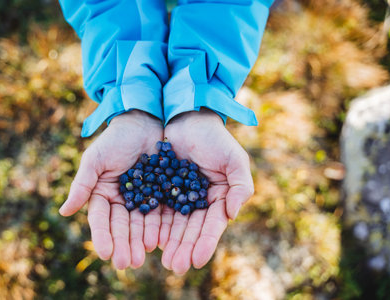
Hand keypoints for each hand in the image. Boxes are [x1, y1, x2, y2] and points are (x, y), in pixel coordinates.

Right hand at [59, 110, 162, 268]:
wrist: (145, 121)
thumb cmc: (116, 138)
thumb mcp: (96, 159)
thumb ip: (82, 185)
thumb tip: (64, 212)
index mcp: (102, 194)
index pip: (100, 219)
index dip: (102, 236)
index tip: (106, 253)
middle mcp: (121, 201)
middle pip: (121, 227)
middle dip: (123, 245)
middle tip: (126, 263)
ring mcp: (142, 199)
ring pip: (140, 225)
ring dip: (140, 242)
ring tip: (143, 256)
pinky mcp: (161, 195)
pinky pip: (160, 214)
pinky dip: (159, 227)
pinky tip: (160, 240)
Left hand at [158, 108, 253, 274]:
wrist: (186, 117)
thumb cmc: (213, 137)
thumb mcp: (234, 159)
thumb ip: (241, 185)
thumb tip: (232, 214)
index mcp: (217, 198)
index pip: (212, 225)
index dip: (205, 242)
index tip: (197, 259)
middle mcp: (198, 202)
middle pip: (191, 230)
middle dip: (184, 248)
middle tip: (176, 267)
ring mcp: (178, 197)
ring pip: (173, 225)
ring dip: (169, 243)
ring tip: (163, 260)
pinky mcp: (160, 190)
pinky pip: (156, 210)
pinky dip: (154, 225)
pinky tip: (149, 239)